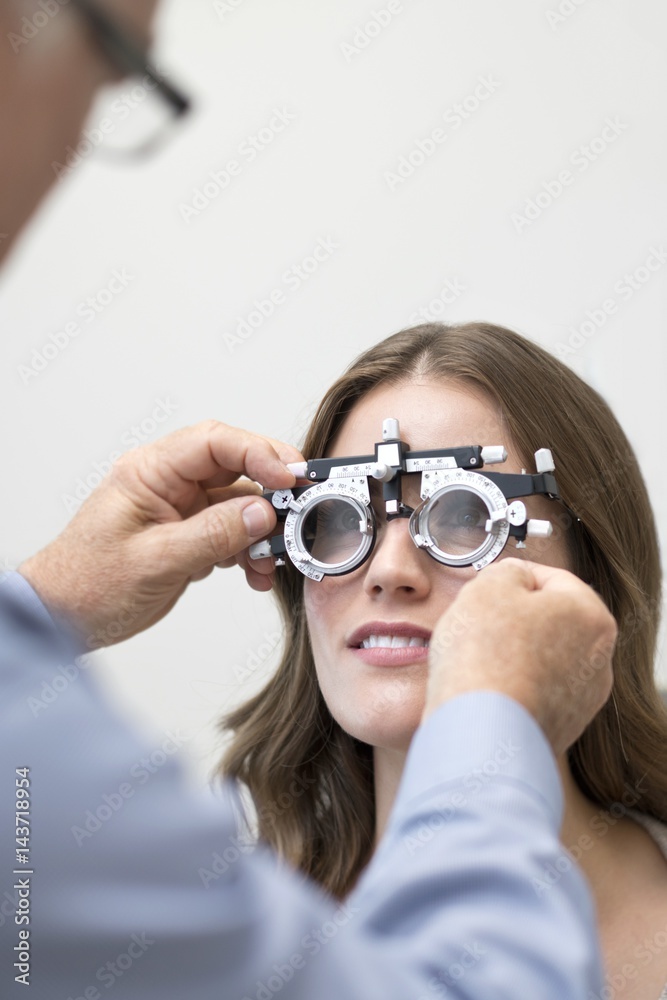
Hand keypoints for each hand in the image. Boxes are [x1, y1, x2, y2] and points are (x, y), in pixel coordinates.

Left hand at [19, 421, 302, 648]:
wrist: (66, 617)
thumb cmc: (88, 582)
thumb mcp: (155, 560)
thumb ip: (212, 534)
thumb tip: (261, 513)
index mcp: (150, 472)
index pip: (213, 443)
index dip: (257, 453)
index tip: (288, 476)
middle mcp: (169, 484)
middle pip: (234, 467)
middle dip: (271, 487)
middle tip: (300, 505)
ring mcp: (181, 509)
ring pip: (240, 503)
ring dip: (264, 530)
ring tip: (271, 558)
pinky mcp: (190, 535)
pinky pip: (233, 532)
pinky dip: (250, 551)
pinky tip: (255, 573)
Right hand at [422, 558, 616, 755]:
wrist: (479, 735)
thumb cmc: (484, 660)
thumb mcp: (488, 586)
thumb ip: (507, 570)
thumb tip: (513, 578)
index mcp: (591, 616)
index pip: (551, 578)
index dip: (513, 576)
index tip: (489, 584)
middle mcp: (598, 661)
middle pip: (549, 620)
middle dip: (513, 617)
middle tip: (478, 620)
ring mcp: (582, 700)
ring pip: (541, 658)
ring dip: (512, 653)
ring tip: (476, 658)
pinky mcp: (561, 728)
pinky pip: (533, 692)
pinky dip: (511, 685)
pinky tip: (484, 686)